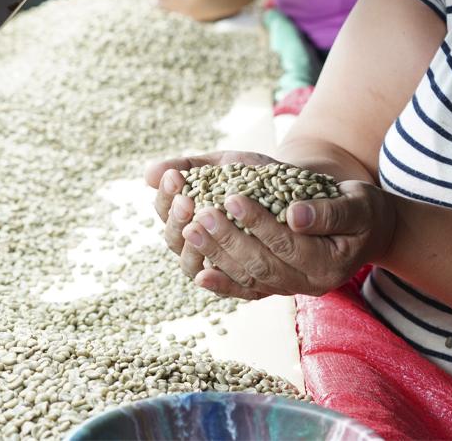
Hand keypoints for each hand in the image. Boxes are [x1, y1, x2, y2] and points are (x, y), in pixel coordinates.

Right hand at [146, 151, 278, 291]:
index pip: (165, 211)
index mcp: (188, 216)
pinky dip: (214, 283)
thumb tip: (148, 173)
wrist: (303, 191)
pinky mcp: (246, 283)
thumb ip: (192, 167)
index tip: (175, 177)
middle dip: (178, 219)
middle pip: (175, 239)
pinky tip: (206, 273)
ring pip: (193, 265)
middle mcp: (198, 244)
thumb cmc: (258, 176)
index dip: (166, 196)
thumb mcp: (227, 164)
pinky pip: (225, 288)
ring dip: (195, 245)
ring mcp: (219, 264)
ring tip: (204, 219)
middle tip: (188, 199)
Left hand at [177, 180, 395, 299]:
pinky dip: (223, 284)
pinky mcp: (281, 288)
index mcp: (331, 264)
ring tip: (190, 230)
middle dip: (228, 239)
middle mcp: (311, 285)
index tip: (231, 196)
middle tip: (199, 213)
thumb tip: (293, 215)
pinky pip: (249, 290)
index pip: (287, 244)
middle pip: (262, 265)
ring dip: (217, 256)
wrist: (370, 232)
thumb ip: (330, 211)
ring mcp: (294, 290)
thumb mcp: (359, 202)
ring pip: (250, 278)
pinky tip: (200, 274)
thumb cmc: (365, 210)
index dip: (258, 221)